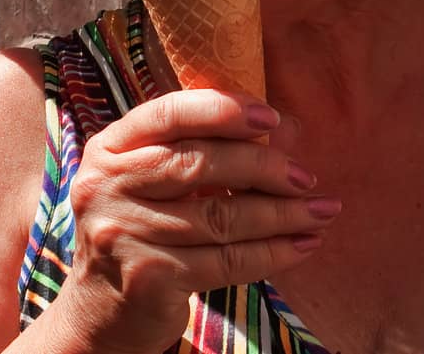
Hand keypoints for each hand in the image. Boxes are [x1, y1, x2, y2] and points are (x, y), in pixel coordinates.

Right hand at [56, 91, 335, 353]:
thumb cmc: (144, 230)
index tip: (272, 117)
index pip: (168, 114)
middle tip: (306, 177)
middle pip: (198, 164)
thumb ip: (214, 148)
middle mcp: (107, 186)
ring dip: (282, 214)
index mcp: (110, 148)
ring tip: (322, 211)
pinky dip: (272, 252)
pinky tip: (302, 245)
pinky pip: (226, 260)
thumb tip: (290, 129)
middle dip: (264, 167)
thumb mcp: (162, 182)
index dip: (223, 111)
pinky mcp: (148, 278)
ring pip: (220, 217)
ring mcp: (123, 234)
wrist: (101, 312)